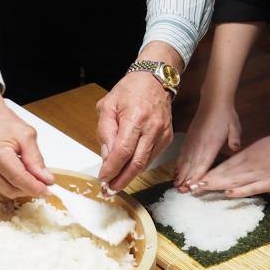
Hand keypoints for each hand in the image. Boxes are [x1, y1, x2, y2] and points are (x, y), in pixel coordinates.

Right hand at [0, 79, 53, 197]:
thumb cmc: (3, 121)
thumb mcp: (27, 136)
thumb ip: (36, 160)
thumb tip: (46, 179)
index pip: (19, 179)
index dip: (35, 188)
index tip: (49, 191)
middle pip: (12, 189)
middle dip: (30, 189)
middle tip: (45, 184)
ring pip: (6, 191)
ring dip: (22, 188)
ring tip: (33, 176)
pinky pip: (1, 186)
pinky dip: (14, 184)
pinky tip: (22, 174)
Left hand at [96, 72, 173, 191]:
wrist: (154, 80)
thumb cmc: (130, 90)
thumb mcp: (107, 106)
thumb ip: (105, 131)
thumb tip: (106, 156)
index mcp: (136, 118)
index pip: (123, 151)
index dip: (112, 168)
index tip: (103, 178)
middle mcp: (152, 128)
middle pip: (137, 163)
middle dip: (121, 180)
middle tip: (109, 190)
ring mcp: (162, 134)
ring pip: (145, 163)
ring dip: (130, 176)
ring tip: (116, 184)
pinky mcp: (167, 138)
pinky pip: (152, 157)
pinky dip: (139, 166)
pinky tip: (129, 170)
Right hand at [175, 99, 241, 190]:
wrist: (213, 100)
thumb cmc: (226, 114)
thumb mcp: (235, 126)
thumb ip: (234, 139)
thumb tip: (235, 149)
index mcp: (211, 143)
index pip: (203, 163)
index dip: (197, 175)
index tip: (191, 186)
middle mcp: (199, 144)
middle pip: (191, 165)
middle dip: (186, 179)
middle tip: (181, 191)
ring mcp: (192, 141)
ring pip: (184, 160)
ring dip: (180, 174)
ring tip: (176, 185)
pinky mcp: (189, 138)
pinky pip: (182, 153)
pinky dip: (178, 163)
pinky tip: (176, 171)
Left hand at [194, 131, 269, 196]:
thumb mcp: (261, 145)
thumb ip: (247, 154)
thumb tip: (235, 158)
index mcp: (248, 154)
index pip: (224, 165)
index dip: (209, 173)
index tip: (196, 178)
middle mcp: (250, 164)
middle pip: (225, 174)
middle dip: (207, 181)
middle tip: (191, 187)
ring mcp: (260, 174)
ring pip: (235, 181)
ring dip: (217, 186)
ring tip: (202, 190)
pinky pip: (252, 187)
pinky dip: (240, 191)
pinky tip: (227, 193)